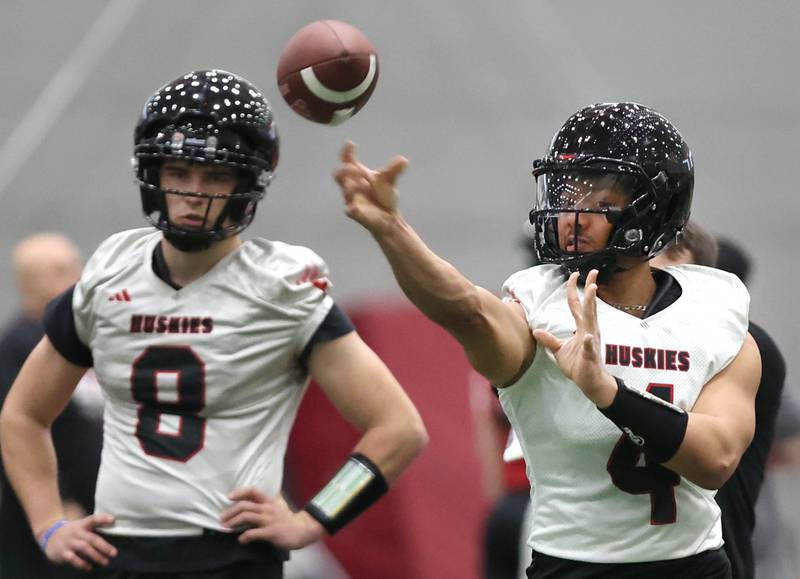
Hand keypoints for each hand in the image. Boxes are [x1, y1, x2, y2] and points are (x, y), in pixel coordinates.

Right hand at [39, 513, 116, 570]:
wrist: (49, 535)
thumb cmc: (72, 531)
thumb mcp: (82, 525)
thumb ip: (96, 525)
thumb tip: (115, 523)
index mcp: (82, 524)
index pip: (93, 519)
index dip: (103, 518)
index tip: (114, 520)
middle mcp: (76, 532)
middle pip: (92, 538)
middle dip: (104, 546)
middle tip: (114, 553)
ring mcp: (69, 542)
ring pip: (84, 548)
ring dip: (96, 556)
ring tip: (106, 562)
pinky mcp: (63, 553)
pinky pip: (73, 559)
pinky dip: (82, 564)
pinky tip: (89, 567)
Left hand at [221, 488, 325, 549]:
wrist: (302, 530)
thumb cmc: (289, 518)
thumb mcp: (281, 503)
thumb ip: (274, 496)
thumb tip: (274, 488)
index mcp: (269, 500)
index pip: (252, 491)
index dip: (239, 492)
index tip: (229, 497)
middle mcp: (267, 508)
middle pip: (245, 505)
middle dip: (230, 512)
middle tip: (222, 518)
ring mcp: (268, 520)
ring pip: (246, 517)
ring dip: (233, 522)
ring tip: (226, 527)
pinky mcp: (270, 532)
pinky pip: (253, 533)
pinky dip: (244, 537)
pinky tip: (241, 540)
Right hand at [333, 140, 407, 235]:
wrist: (389, 218)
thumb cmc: (384, 197)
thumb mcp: (389, 181)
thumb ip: (394, 170)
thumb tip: (404, 160)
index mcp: (357, 175)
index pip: (347, 161)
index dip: (346, 152)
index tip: (350, 143)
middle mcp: (351, 186)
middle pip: (340, 175)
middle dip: (345, 170)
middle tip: (357, 169)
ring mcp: (353, 200)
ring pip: (346, 191)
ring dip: (353, 187)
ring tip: (364, 184)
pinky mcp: (357, 214)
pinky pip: (351, 211)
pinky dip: (353, 209)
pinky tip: (355, 208)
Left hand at [532, 270, 617, 406]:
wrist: (590, 382)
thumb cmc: (578, 365)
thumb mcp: (560, 350)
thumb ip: (549, 339)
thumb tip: (535, 330)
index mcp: (582, 327)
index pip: (577, 305)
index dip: (574, 290)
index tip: (575, 275)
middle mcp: (589, 330)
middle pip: (588, 306)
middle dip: (590, 289)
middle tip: (592, 272)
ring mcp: (591, 342)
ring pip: (591, 320)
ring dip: (591, 305)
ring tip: (592, 289)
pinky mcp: (590, 356)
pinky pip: (589, 348)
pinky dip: (588, 342)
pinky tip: (587, 336)